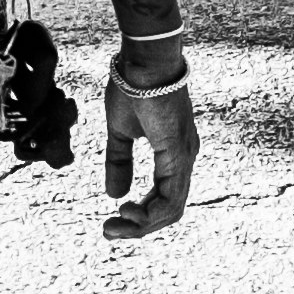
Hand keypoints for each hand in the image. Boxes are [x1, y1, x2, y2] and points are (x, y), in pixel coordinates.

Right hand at [97, 44, 196, 239]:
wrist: (142, 60)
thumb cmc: (132, 86)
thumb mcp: (120, 132)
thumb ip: (119, 163)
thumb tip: (114, 195)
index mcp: (174, 154)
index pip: (163, 197)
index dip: (139, 216)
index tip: (111, 221)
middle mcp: (185, 159)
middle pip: (169, 209)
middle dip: (138, 228)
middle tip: (108, 232)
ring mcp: (184, 157)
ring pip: (171, 209)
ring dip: (141, 225)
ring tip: (113, 227)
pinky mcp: (178, 153)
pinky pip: (171, 196)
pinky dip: (149, 212)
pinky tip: (127, 212)